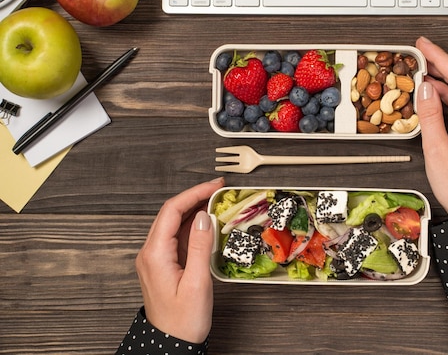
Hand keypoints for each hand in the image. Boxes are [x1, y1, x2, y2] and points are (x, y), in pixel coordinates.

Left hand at [135, 178, 224, 342]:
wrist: (170, 344)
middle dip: (194, 196)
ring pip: (173, 223)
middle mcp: (150, 253)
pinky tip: (206, 223)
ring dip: (193, 210)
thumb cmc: (182, 321)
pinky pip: (175, 236)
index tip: (214, 186)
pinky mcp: (163, 264)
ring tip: (216, 202)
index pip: (172, 211)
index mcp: (155, 255)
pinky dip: (191, 225)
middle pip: (170, 213)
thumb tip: (203, 217)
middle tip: (218, 190)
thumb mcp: (197, 283)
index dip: (194, 193)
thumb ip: (199, 246)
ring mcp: (155, 258)